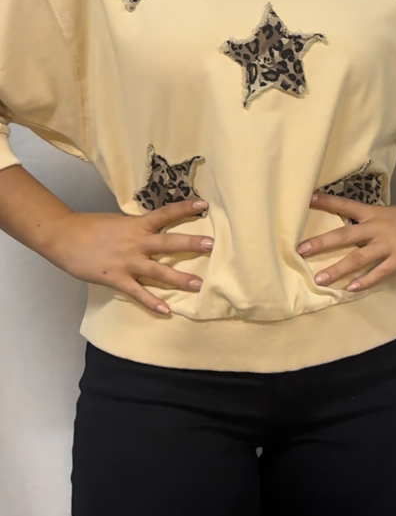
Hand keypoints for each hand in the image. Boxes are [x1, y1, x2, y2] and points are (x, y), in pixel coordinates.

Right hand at [49, 199, 212, 313]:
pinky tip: (166, 310)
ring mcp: (128, 261)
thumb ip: (137, 227)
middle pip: (169, 242)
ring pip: (159, 271)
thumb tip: (153, 228)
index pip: (165, 214)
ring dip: (179, 278)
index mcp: (137, 225)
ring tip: (198, 285)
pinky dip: (152, 302)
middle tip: (212, 245)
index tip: (203, 205)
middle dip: (191, 243)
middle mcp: (136, 242)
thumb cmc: (90, 228)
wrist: (64, 237)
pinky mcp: (116, 278)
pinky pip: (138, 292)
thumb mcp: (118, 222)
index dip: (184, 209)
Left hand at [297, 192, 395, 292]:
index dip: (327, 202)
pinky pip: (380, 272)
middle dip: (321, 243)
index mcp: (375, 213)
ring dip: (337, 269)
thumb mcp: (392, 215)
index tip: (307, 199)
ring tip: (320, 279)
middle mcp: (378, 226)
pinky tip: (351, 289)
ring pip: (358, 257)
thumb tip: (353, 233)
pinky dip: (365, 281)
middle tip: (300, 250)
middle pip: (344, 234)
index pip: (346, 206)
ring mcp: (390, 243)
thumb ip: (373, 224)